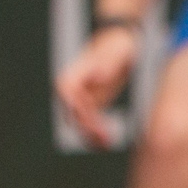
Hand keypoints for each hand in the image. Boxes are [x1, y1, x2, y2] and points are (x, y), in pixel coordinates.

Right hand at [55, 24, 139, 147]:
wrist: (122, 43)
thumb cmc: (119, 45)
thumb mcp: (118, 52)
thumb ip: (108, 64)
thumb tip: (98, 78)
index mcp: (74, 72)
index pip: (66, 92)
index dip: (76, 108)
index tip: (93, 121)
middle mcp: (72, 85)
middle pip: (72, 110)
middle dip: (88, 127)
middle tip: (108, 139)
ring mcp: (79, 96)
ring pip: (78, 121)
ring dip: (90, 134)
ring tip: (108, 143)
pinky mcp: (89, 104)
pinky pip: (87, 122)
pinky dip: (94, 132)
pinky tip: (107, 141)